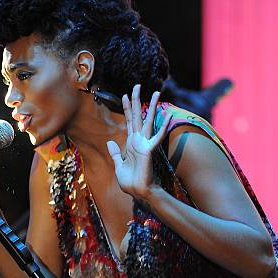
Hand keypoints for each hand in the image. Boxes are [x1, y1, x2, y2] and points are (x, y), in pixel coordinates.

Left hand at [106, 84, 170, 199]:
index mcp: (131, 143)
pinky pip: (156, 136)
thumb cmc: (130, 181)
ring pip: (147, 121)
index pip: (129, 121)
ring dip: (151, 106)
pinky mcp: (149, 150)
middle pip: (137, 116)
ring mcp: (144, 144)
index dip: (126, 108)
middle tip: (137, 85)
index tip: (124, 94)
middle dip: (136, 100)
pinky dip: (162, 126)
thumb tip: (110, 143)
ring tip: (155, 92)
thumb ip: (115, 154)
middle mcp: (138, 141)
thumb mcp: (118, 166)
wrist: (138, 192)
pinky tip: (167, 114)